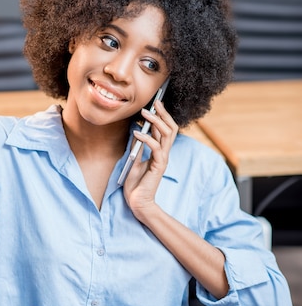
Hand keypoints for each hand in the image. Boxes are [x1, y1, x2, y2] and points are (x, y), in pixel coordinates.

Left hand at [123, 99, 177, 215]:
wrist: (137, 202)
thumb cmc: (135, 184)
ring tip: (144, 114)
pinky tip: (137, 133)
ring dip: (156, 121)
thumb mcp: (134, 160)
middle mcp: (164, 154)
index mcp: (159, 152)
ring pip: (167, 134)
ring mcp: (162, 159)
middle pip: (171, 128)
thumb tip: (136, 131)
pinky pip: (155, 148)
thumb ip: (137, 146)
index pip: (166, 129)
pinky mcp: (158, 166)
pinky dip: (146, 138)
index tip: (155, 104)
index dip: (162, 116)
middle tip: (155, 103)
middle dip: (163, 114)